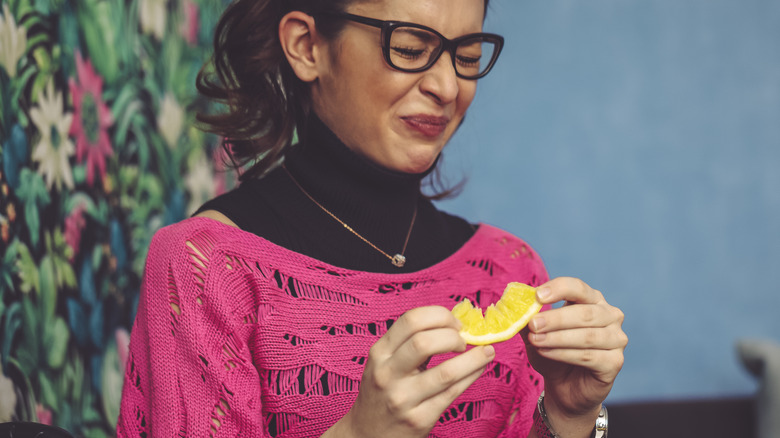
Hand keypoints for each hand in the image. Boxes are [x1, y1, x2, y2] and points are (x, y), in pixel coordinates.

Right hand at [332, 306, 495, 437]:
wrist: (367, 435)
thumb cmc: (382, 393)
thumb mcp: (384, 363)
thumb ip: (409, 343)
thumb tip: (453, 324)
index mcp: (379, 353)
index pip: (411, 320)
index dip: (439, 316)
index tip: (454, 322)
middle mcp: (387, 374)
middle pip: (425, 342)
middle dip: (453, 336)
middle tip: (464, 340)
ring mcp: (402, 399)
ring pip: (445, 372)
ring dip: (473, 358)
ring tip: (486, 351)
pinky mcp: (419, 419)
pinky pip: (452, 393)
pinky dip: (472, 375)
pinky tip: (480, 367)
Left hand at [522, 277, 626, 422]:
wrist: (565, 386)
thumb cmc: (553, 352)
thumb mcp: (537, 333)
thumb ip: (529, 318)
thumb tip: (515, 306)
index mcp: (592, 299)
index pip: (578, 288)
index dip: (558, 289)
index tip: (537, 295)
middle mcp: (610, 315)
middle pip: (584, 313)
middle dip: (555, 319)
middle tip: (533, 324)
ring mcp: (616, 339)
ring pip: (587, 336)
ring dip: (557, 338)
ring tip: (535, 340)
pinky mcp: (615, 362)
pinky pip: (588, 356)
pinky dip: (563, 354)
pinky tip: (545, 352)